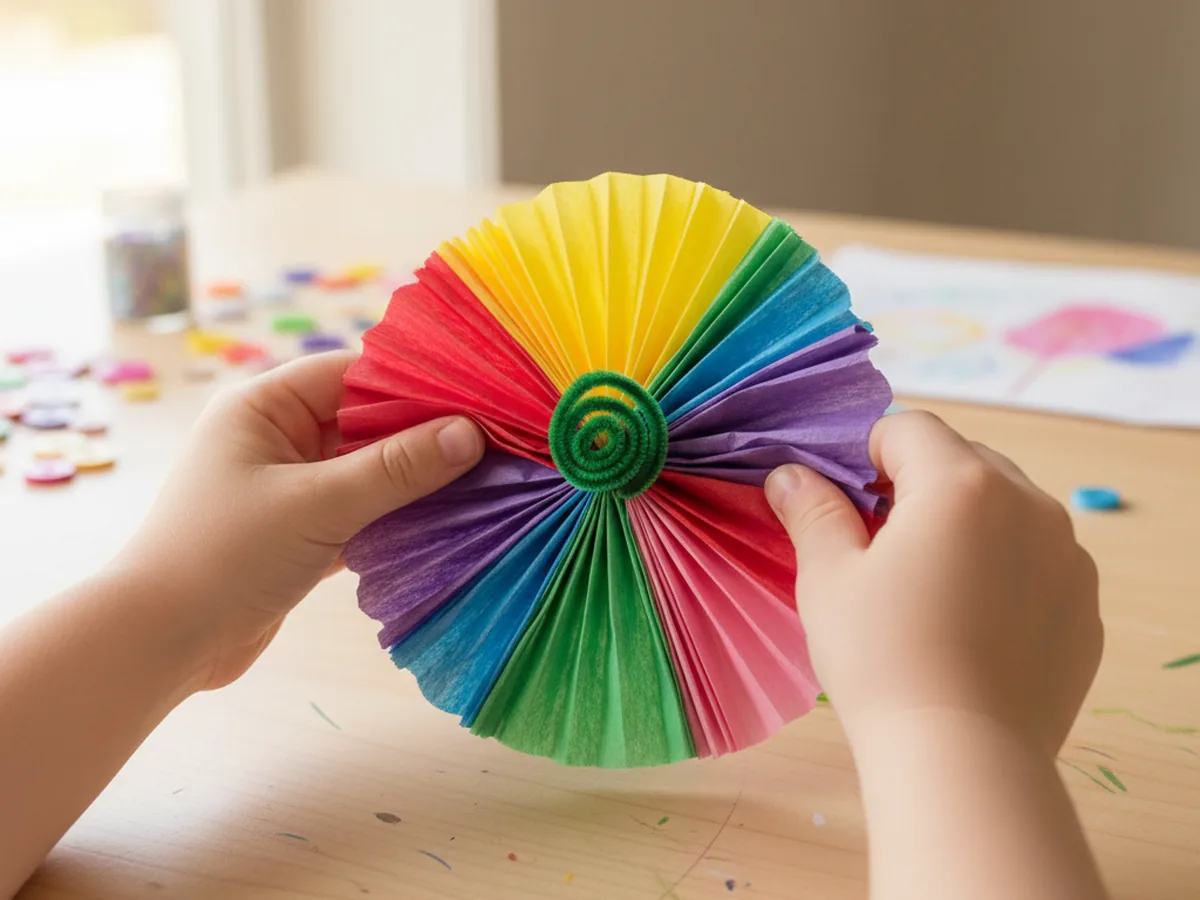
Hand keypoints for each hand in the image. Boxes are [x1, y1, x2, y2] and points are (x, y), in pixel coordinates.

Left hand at [116, 351, 483, 691]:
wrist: (161, 644)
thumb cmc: (225, 557)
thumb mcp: (318, 505)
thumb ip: (396, 469)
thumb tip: (470, 434)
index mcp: (264, 407)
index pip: (353, 374)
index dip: (414, 385)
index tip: (477, 400)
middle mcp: (275, 437)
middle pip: (366, 421)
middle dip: (423, 435)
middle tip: (492, 444)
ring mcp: (288, 486)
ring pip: (367, 469)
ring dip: (413, 480)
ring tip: (481, 482)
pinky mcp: (299, 531)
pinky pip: (360, 510)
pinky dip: (395, 516)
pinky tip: (444, 523)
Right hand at [766, 410, 1101, 756]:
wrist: (962, 758)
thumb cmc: (882, 658)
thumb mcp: (828, 577)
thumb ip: (812, 510)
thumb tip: (790, 475)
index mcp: (961, 484)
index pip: (909, 429)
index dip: (866, 454)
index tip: (845, 501)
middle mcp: (1029, 504)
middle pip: (963, 461)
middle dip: (918, 486)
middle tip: (879, 546)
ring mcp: (1068, 556)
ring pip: (1006, 509)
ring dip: (966, 524)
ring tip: (929, 588)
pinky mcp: (1085, 606)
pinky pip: (1038, 560)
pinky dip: (1005, 570)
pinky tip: (971, 624)